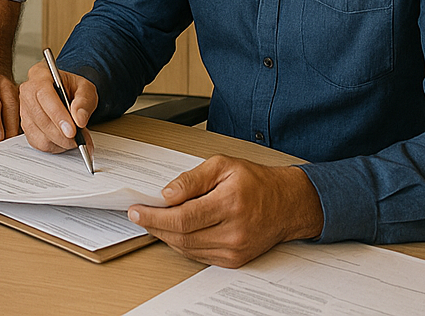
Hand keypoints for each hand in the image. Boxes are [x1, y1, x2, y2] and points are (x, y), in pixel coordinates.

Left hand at [0, 67, 20, 140]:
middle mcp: (5, 86)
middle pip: (11, 107)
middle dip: (10, 127)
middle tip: (6, 145)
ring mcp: (17, 92)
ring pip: (22, 111)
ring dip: (19, 128)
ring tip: (13, 146)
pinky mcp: (25, 99)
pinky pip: (28, 114)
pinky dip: (26, 127)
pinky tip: (20, 140)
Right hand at [18, 61, 97, 152]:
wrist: (65, 93)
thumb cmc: (72, 88)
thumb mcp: (85, 87)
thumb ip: (84, 101)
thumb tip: (80, 119)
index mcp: (40, 76)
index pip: (44, 96)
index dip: (58, 115)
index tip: (73, 130)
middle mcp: (27, 93)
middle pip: (40, 118)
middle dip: (62, 134)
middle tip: (79, 139)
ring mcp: (24, 111)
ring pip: (39, 134)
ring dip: (60, 142)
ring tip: (75, 140)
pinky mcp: (25, 127)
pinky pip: (38, 143)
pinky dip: (54, 146)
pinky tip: (65, 141)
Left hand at [126, 156, 324, 267]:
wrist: (287, 204)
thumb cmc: (256, 182)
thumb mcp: (223, 165)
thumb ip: (192, 179)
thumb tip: (167, 194)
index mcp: (230, 204)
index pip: (182, 217)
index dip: (154, 216)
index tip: (136, 210)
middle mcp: (233, 231)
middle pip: (182, 236)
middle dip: (154, 226)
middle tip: (138, 215)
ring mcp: (235, 249)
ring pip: (187, 248)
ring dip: (165, 236)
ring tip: (153, 220)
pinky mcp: (235, 259)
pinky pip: (199, 255)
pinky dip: (182, 244)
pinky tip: (174, 231)